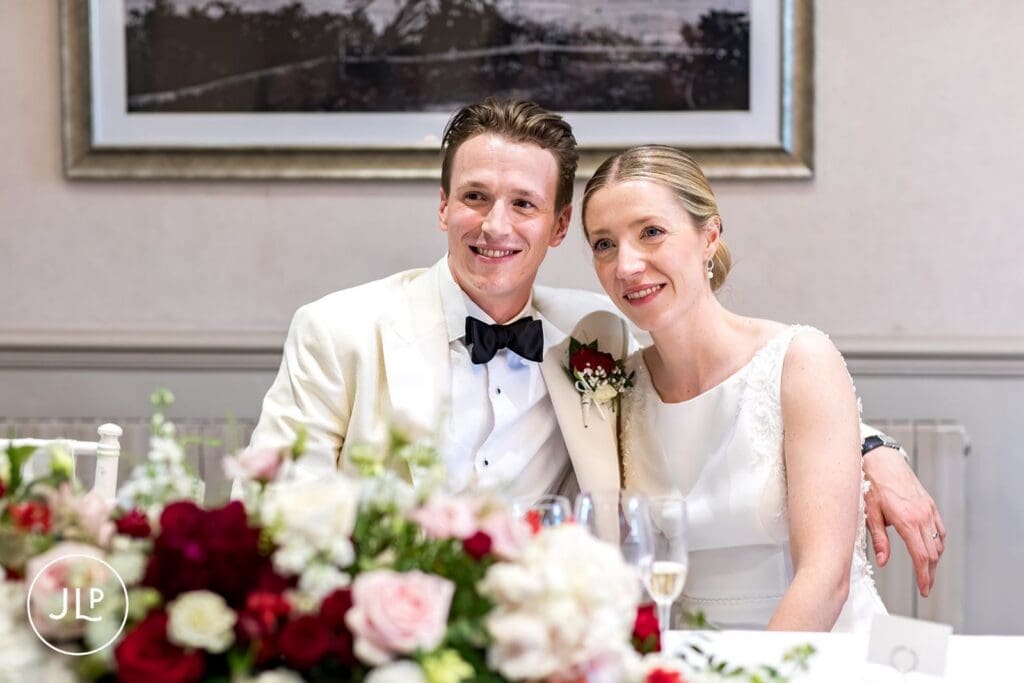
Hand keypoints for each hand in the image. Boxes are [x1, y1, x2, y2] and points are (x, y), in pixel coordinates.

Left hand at [863, 446, 945, 596]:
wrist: (879, 459)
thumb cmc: (870, 482)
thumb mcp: (869, 513)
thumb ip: (878, 540)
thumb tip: (882, 561)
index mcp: (907, 520)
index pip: (921, 556)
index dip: (924, 576)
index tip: (924, 589)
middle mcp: (921, 515)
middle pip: (933, 552)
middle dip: (930, 572)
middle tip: (925, 586)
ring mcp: (928, 509)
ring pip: (939, 541)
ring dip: (935, 558)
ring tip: (927, 571)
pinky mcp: (929, 503)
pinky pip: (939, 528)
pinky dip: (938, 542)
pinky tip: (932, 547)